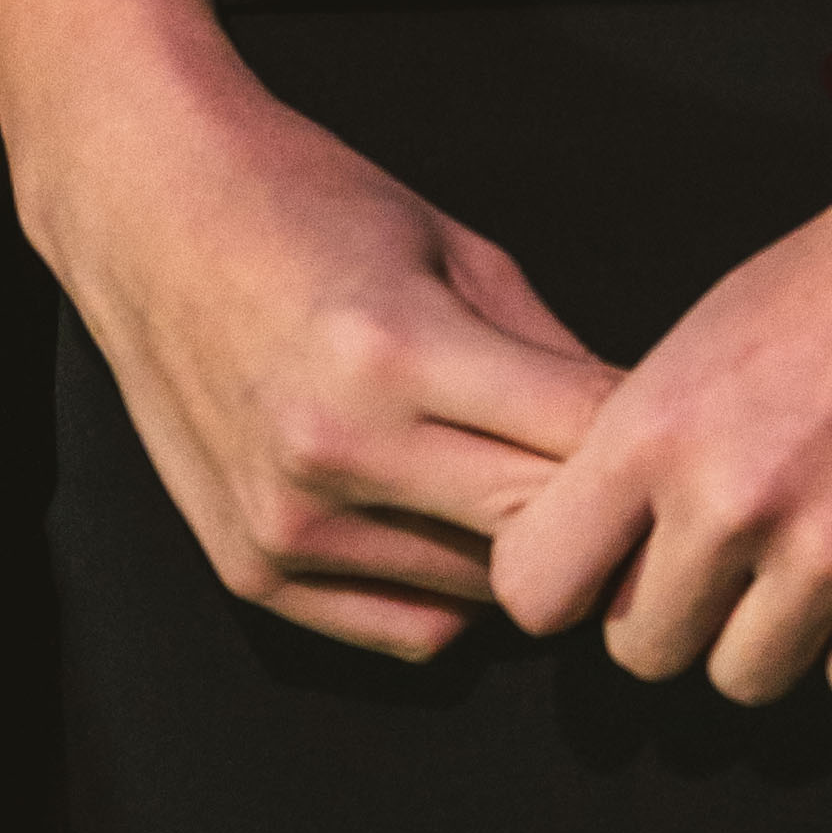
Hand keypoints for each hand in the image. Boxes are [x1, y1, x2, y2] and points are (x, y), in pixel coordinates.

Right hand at [38, 32, 617, 663]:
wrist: (147, 213)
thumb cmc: (309, 204)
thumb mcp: (457, 246)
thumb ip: (554, 355)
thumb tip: (651, 441)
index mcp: (396, 351)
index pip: (580, 447)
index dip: (650, 449)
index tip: (684, 442)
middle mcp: (335, 452)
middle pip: (538, 534)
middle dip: (598, 514)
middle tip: (628, 485)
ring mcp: (286, 525)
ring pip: (482, 596)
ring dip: (517, 552)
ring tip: (510, 477)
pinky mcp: (252, 572)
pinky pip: (411, 628)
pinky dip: (450, 591)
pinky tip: (442, 516)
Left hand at [490, 207, 831, 711]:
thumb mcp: (702, 339)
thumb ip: (645, 452)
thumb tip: (607, 554)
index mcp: (654, 430)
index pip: (536, 589)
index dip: (577, 588)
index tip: (618, 567)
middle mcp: (732, 503)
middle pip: (645, 653)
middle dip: (683, 617)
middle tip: (735, 561)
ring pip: (747, 682)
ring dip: (777, 636)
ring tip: (820, 557)